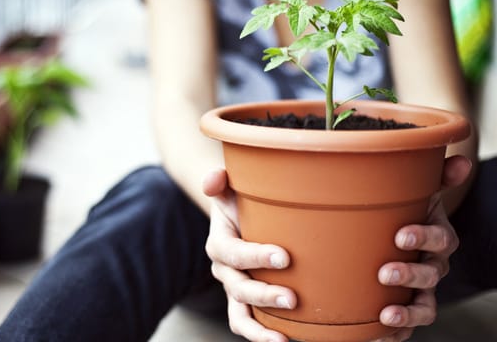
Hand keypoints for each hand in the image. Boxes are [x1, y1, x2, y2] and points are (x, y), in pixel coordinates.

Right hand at [203, 168, 294, 341]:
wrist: (240, 219)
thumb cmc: (241, 203)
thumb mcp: (230, 188)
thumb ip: (220, 180)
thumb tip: (214, 179)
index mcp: (219, 243)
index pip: (233, 253)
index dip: (255, 257)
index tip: (284, 258)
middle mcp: (224, 270)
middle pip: (237, 288)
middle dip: (263, 295)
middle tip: (292, 298)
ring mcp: (234, 289)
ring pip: (239, 315)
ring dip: (259, 328)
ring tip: (284, 339)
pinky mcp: (246, 303)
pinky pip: (248, 323)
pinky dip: (263, 335)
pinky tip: (287, 340)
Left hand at [374, 155, 471, 341]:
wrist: (398, 237)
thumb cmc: (407, 213)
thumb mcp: (418, 192)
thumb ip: (437, 177)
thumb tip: (460, 158)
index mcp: (436, 236)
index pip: (440, 238)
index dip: (425, 237)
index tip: (400, 235)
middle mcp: (433, 265)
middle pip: (431, 274)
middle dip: (410, 274)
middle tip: (385, 272)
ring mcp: (420, 289)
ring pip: (423, 306)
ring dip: (407, 313)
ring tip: (386, 316)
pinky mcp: (406, 308)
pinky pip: (407, 327)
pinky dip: (396, 334)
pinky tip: (377, 335)